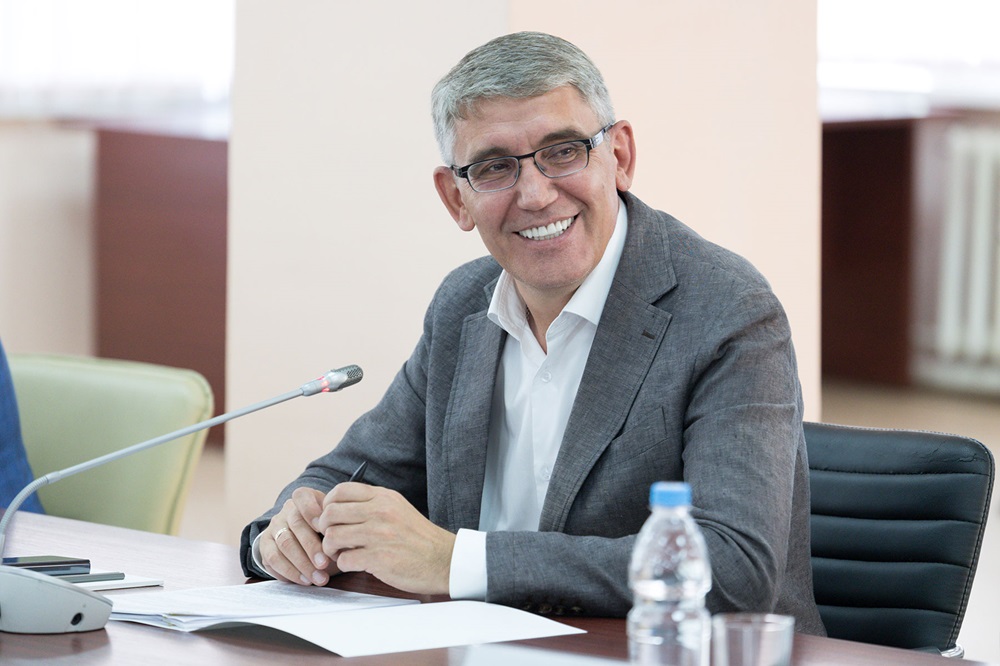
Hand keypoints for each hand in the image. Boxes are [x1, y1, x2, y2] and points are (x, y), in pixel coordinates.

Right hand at [259, 487, 339, 585]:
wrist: (304, 543)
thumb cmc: (326, 533)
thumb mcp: (334, 525)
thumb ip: (339, 529)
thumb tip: (347, 543)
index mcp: (304, 499)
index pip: (302, 496)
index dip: (312, 511)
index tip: (326, 529)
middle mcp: (286, 511)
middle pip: (296, 524)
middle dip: (312, 546)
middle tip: (325, 564)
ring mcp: (274, 527)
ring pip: (285, 543)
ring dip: (302, 564)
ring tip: (319, 578)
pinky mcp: (265, 546)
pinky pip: (273, 559)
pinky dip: (290, 572)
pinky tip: (305, 580)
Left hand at [317, 483, 455, 594]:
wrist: (444, 559)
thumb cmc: (419, 538)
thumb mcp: (398, 509)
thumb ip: (372, 504)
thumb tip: (339, 507)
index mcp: (384, 497)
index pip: (340, 491)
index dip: (328, 504)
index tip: (330, 517)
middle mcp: (380, 512)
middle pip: (330, 513)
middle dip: (324, 527)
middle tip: (331, 537)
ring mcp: (378, 535)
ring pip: (332, 536)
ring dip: (331, 548)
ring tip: (341, 552)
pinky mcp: (378, 558)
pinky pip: (344, 559)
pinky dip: (344, 564)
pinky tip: (355, 564)